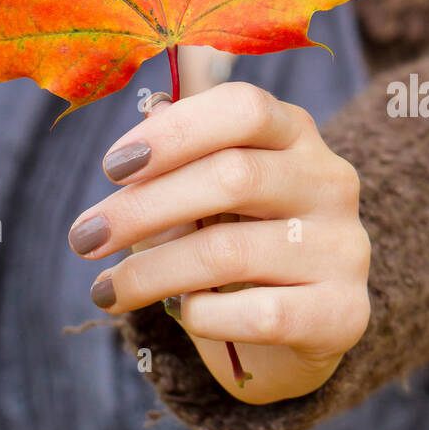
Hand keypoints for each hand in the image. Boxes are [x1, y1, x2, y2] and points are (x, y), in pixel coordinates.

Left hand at [67, 81, 371, 403]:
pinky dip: (204, 315)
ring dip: (153, 271)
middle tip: (83, 237)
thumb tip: (132, 149)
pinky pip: (260, 313)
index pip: (243, 107)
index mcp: (295, 132)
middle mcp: (329, 180)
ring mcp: (343, 246)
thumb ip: (178, 163)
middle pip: (233, 176)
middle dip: (143, 208)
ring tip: (106, 290)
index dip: (173, 132)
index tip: (111, 168)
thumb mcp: (208, 191)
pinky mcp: (345, 311)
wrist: (297, 322)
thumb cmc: (237, 236)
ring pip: (231, 250)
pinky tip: (179, 314)